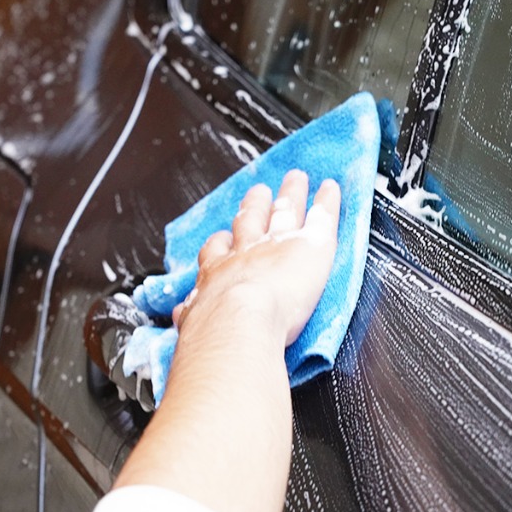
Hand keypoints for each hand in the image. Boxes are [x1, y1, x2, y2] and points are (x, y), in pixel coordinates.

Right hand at [171, 170, 340, 346]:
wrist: (237, 320)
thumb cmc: (217, 330)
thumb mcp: (195, 320)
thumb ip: (189, 315)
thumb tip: (180, 317)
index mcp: (218, 272)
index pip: (219, 250)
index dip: (223, 241)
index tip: (225, 235)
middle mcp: (246, 253)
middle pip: (250, 220)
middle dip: (254, 205)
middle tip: (258, 192)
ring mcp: (278, 244)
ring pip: (285, 211)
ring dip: (290, 194)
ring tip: (295, 181)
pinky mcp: (311, 244)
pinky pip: (322, 216)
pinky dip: (327, 201)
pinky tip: (331, 189)